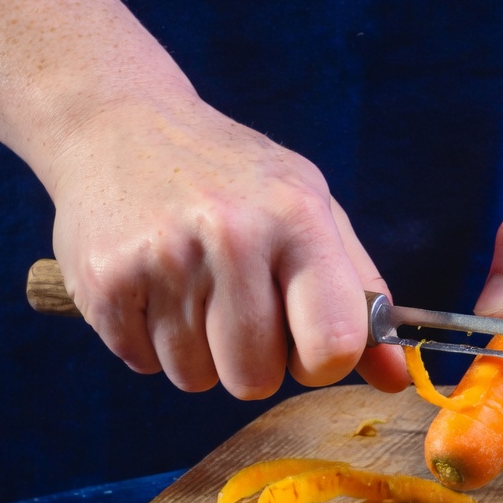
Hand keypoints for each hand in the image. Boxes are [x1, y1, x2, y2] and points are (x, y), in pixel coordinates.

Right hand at [48, 90, 408, 397]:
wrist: (118, 123)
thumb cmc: (234, 179)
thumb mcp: (310, 212)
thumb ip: (360, 297)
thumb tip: (397, 380)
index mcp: (296, 217)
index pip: (334, 347)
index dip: (322, 362)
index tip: (305, 340)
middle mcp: (231, 235)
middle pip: (256, 379)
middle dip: (252, 361)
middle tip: (238, 307)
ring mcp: (162, 258)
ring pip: (196, 380)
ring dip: (198, 352)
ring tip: (191, 289)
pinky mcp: (105, 282)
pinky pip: (143, 366)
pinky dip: (150, 342)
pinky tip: (153, 287)